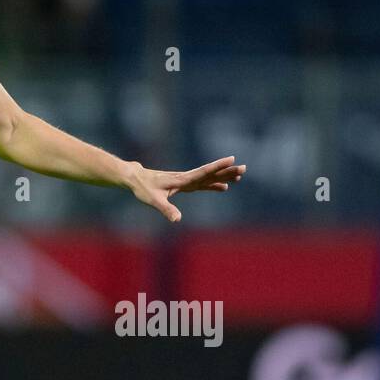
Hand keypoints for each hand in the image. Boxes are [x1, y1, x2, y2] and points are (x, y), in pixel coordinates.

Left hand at [124, 156, 244, 222]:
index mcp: (182, 180)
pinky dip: (214, 184)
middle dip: (227, 171)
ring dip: (223, 176)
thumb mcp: (153, 200)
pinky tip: (223, 187)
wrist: (135, 178)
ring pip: (208, 177)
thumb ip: (166, 210)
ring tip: (240, 176)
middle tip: (244, 168)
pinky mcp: (183, 184)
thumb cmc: (143, 188)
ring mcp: (186, 180)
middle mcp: (186, 178)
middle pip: (210, 174)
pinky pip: (203, 183)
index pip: (203, 172)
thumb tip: (178, 220)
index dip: (218, 167)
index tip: (231, 159)